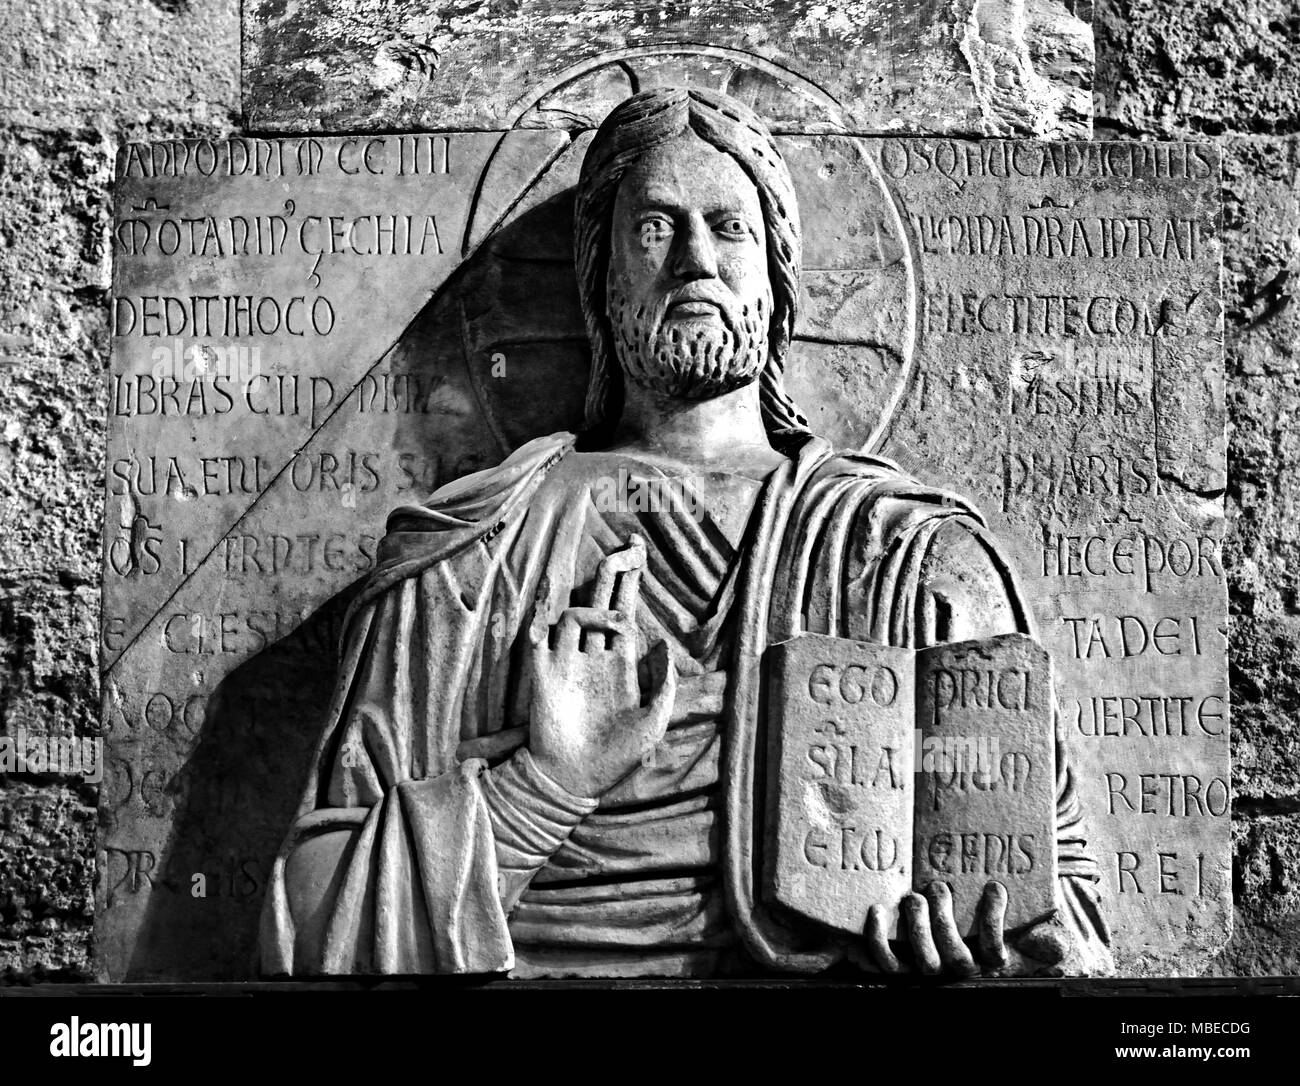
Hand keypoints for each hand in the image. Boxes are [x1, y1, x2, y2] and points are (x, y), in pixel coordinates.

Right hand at [527, 536, 675, 798]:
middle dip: (615, 571)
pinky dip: (541, 617)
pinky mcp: (545, 675)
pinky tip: (550, 600)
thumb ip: (665, 684)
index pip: (627, 611)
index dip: (633, 581)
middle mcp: (595, 656)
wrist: (580, 781)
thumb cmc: (619, 756)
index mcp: (622, 664)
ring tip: (619, 621)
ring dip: (596, 607)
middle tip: (630, 546)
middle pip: (602, 600)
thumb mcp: (654, 722)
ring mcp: (569, 663)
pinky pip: (540, 637)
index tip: (639, 551)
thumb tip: (661, 643)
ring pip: (576, 614)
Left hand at [860, 881, 1070, 976]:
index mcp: (989, 957)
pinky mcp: (899, 962)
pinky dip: (878, 940)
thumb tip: (1058, 941)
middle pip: (957, 961)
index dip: (993, 922)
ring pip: (926, 964)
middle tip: (939, 888)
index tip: (994, 886)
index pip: (995, 952)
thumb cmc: (989, 914)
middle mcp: (960, 967)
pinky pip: (887, 964)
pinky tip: (877, 910)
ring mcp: (930, 967)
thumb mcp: (1022, 919)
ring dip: (919, 929)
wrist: (945, 921)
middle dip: (945, 925)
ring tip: (915, 897)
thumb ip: (1042, 931)